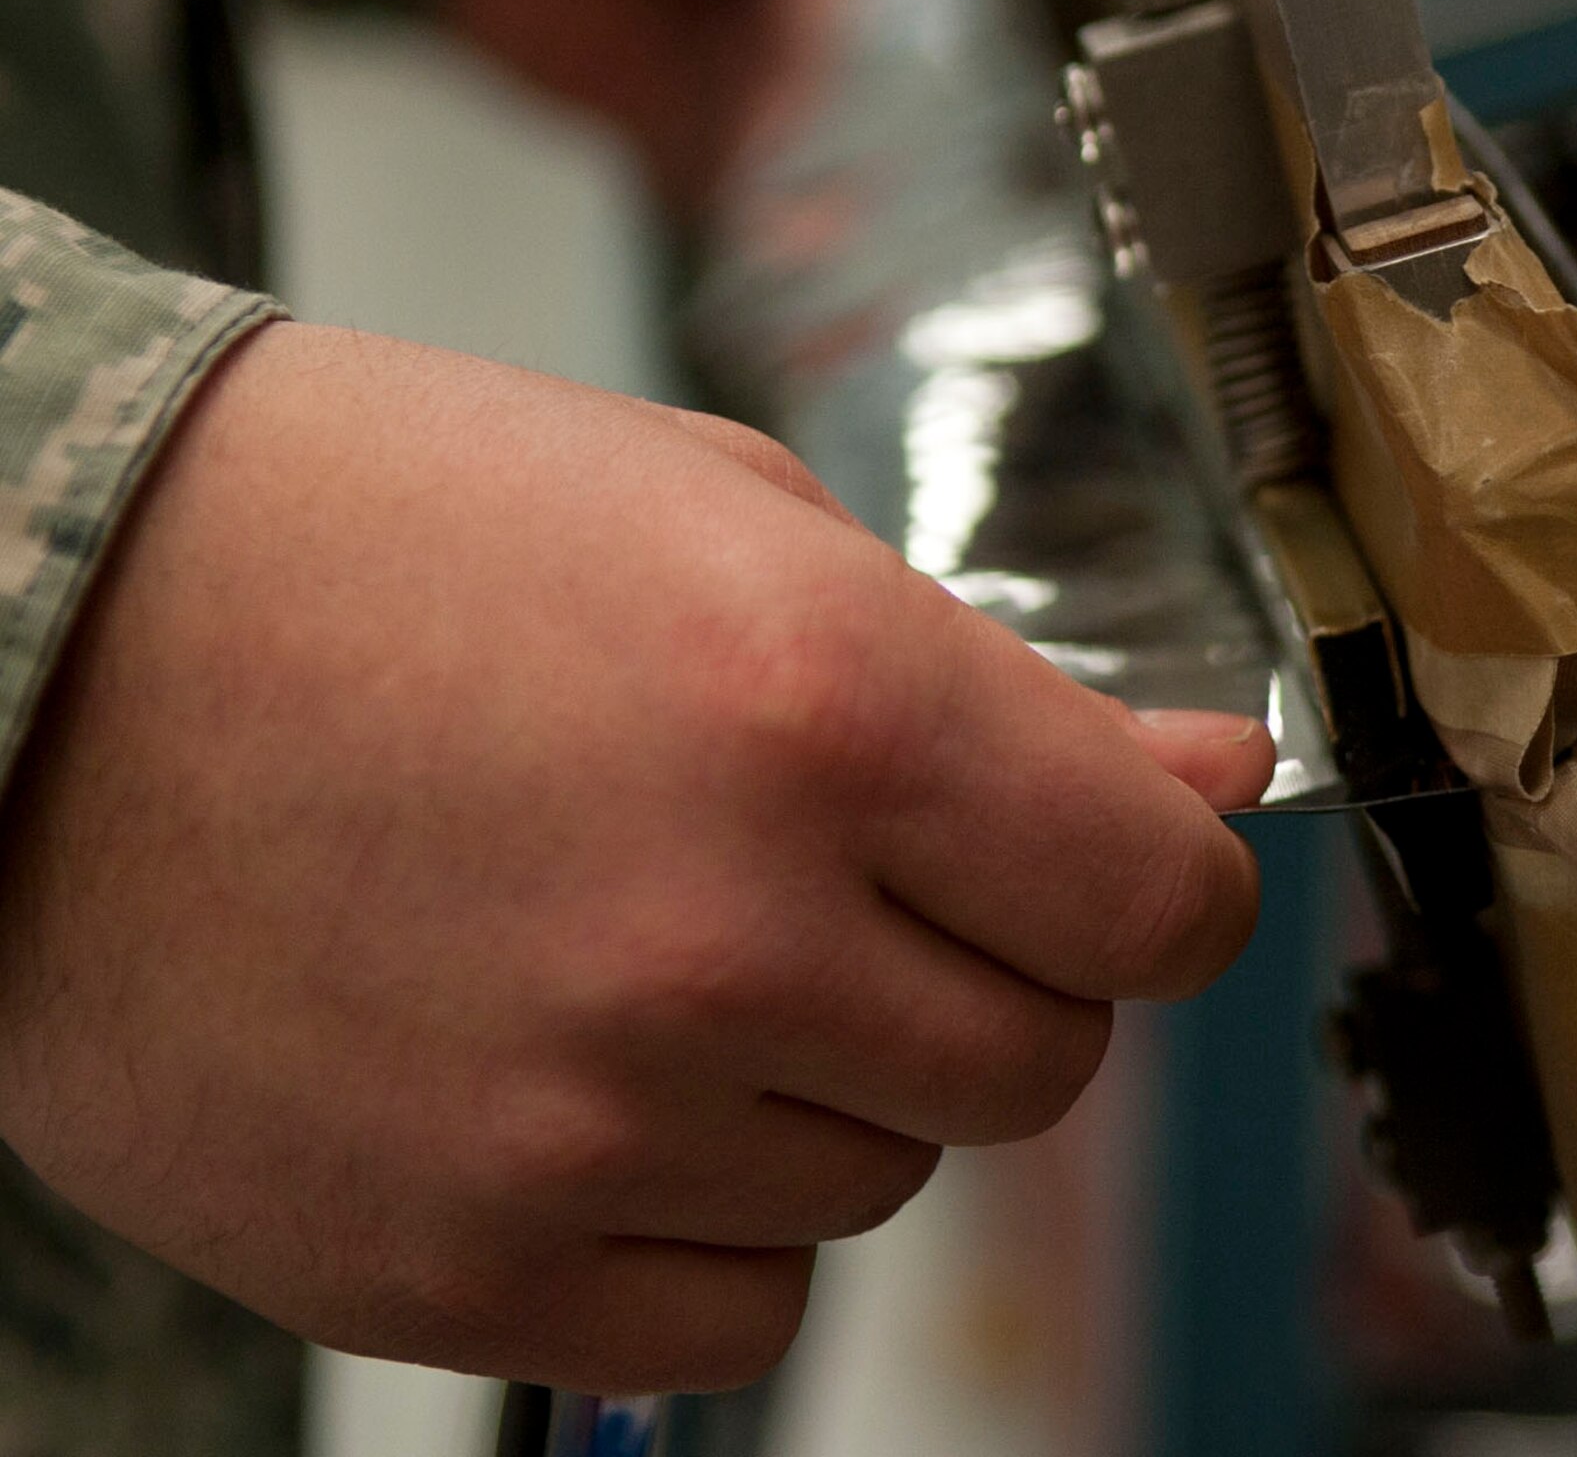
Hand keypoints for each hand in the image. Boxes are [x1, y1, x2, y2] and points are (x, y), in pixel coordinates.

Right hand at [0, 324, 1267, 1392]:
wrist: (67, 632)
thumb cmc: (400, 531)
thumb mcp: (733, 519)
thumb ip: (1001, 686)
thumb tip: (1203, 789)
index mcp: (822, 701)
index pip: (1160, 907)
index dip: (1162, 886)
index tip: (1115, 868)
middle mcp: (723, 932)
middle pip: (1041, 1063)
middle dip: (985, 967)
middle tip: (837, 865)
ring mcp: (585, 1127)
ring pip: (884, 1181)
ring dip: (824, 1071)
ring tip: (647, 927)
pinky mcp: (458, 1270)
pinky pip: (735, 1318)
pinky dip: (707, 1208)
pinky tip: (588, 1065)